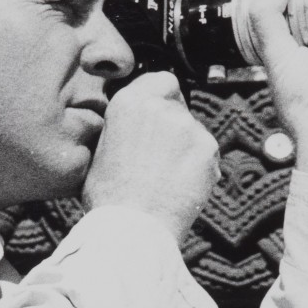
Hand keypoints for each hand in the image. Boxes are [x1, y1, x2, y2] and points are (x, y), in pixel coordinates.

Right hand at [83, 72, 219, 243]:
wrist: (132, 227)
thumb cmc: (109, 197)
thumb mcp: (99, 150)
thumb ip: (121, 128)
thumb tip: (130, 127)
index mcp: (128, 102)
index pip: (160, 79)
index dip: (161, 97)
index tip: (157, 115)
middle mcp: (161, 107)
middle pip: (178, 106)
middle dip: (172, 126)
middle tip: (157, 155)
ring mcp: (188, 127)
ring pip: (193, 131)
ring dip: (184, 147)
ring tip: (165, 177)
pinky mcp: (208, 149)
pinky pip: (206, 153)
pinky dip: (198, 166)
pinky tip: (180, 185)